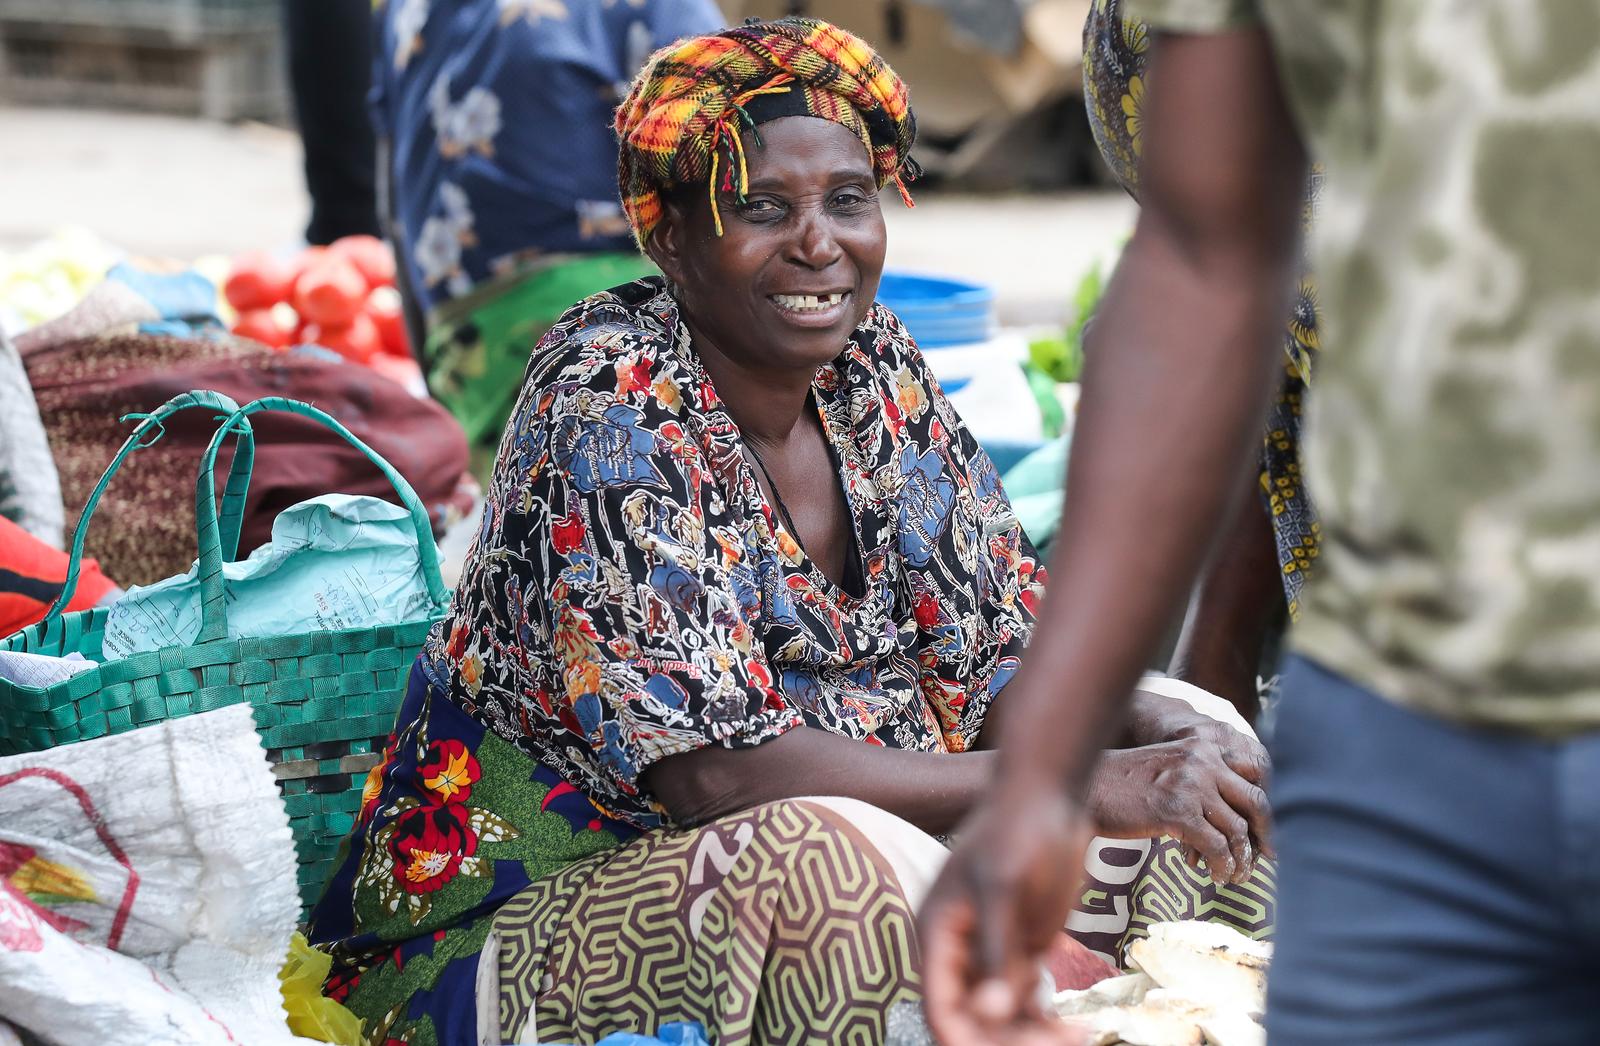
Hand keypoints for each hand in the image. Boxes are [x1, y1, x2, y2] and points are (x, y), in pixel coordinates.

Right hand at [921, 785, 1091, 1045]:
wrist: (1049, 797)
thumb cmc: (1016, 830)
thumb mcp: (1003, 888)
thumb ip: (995, 950)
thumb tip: (988, 1011)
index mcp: (938, 934)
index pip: (940, 1007)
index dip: (965, 1038)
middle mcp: (958, 951)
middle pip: (973, 1019)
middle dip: (1008, 1039)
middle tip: (1060, 1043)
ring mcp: (992, 953)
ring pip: (1002, 1017)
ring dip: (1032, 1035)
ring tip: (1077, 1037)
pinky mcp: (1022, 949)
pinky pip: (1027, 1000)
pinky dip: (1046, 1019)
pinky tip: (1078, 1028)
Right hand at [1087, 730, 1271, 884]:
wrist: (1088, 788)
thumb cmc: (1124, 784)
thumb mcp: (1169, 769)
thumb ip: (1200, 780)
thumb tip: (1231, 815)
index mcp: (1203, 747)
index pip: (1255, 773)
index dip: (1267, 806)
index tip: (1269, 832)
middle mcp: (1203, 761)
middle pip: (1256, 801)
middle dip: (1266, 835)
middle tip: (1266, 858)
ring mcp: (1191, 785)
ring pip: (1237, 830)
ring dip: (1241, 859)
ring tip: (1235, 875)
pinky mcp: (1178, 811)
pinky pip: (1217, 847)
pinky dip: (1222, 866)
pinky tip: (1216, 876)